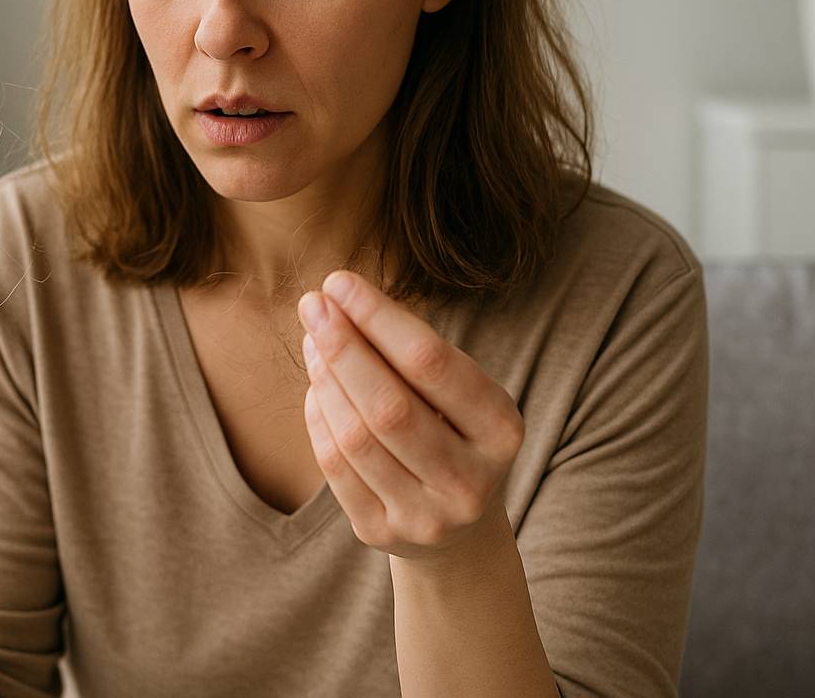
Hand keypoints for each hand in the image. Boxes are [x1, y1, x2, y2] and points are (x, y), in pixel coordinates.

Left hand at [296, 270, 524, 563]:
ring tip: (313, 341)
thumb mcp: (461, 394)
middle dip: (343, 347)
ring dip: (326, 380)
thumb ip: (412, 356)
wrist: (460, 527)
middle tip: (313, 305)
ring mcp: (426, 516)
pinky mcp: (382, 534)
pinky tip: (315, 386)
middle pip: (389, 405)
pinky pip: (336, 469)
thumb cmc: (454, 432)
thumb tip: (339, 304)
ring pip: (357, 438)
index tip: (339, 282)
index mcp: (502, 431)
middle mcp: (470, 481)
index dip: (379, 318)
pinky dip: (318, 420)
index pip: (431, 363)